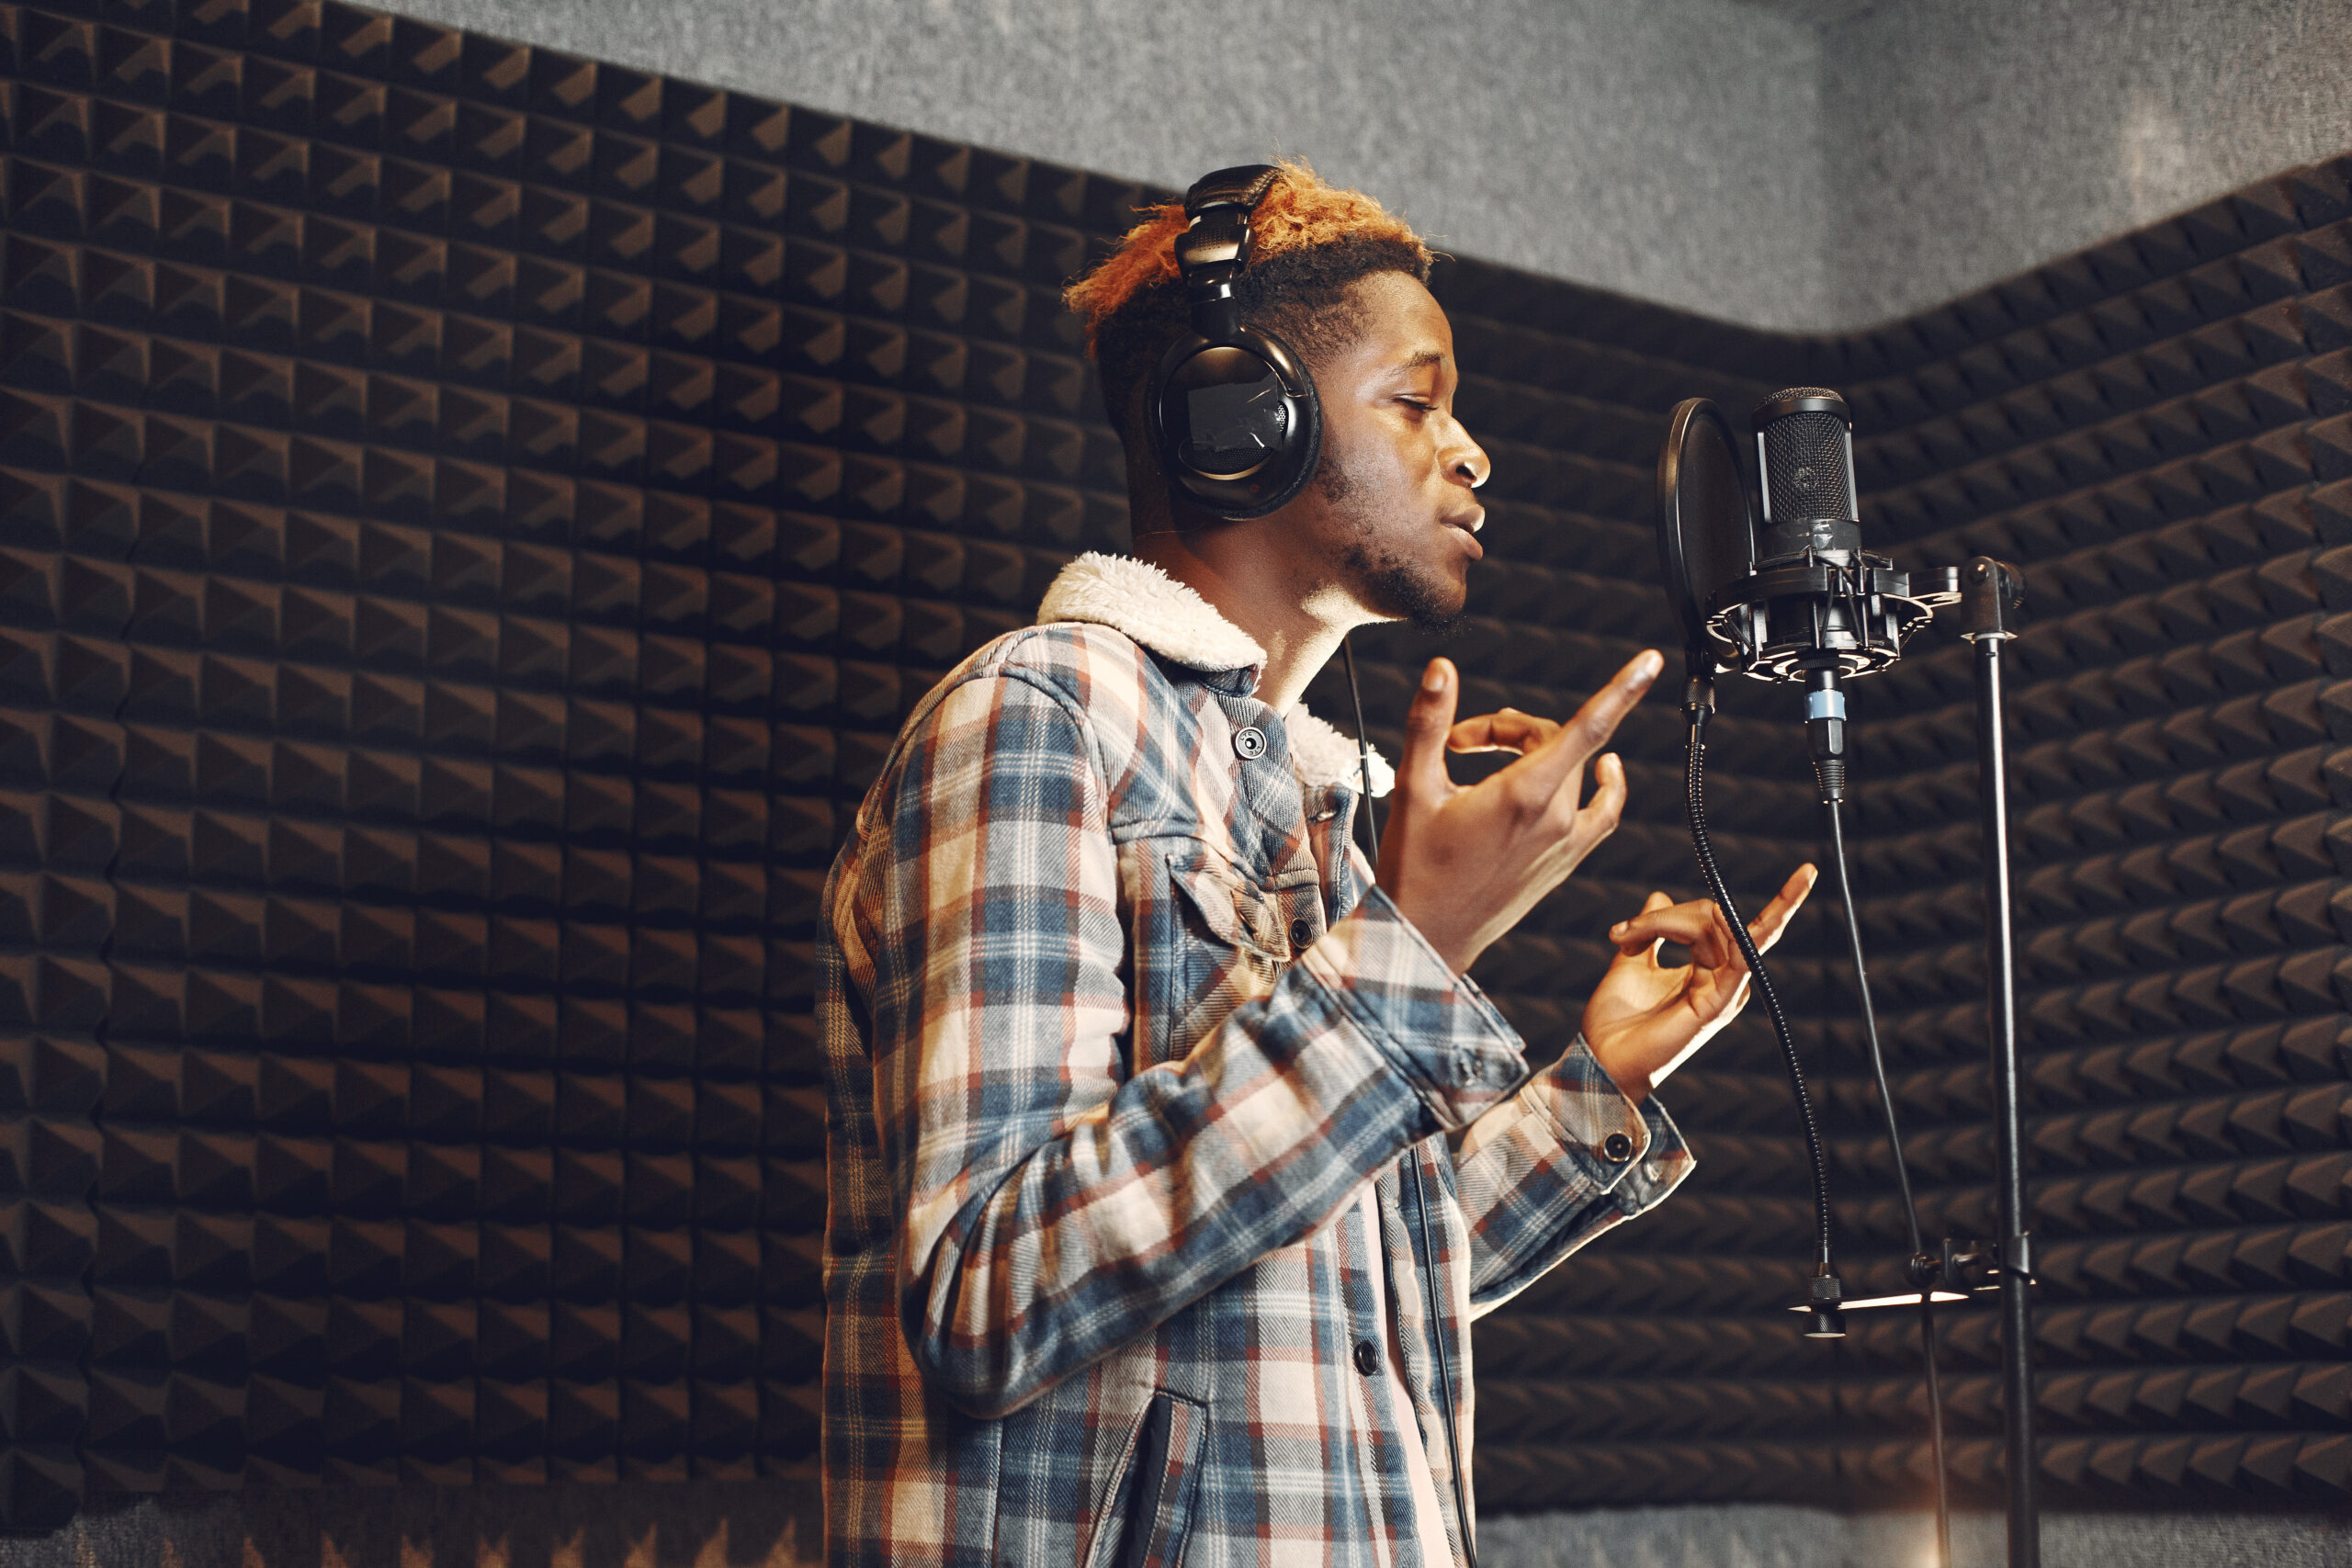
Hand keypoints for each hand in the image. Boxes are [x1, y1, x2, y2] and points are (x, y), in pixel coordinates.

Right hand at [1379, 651, 1660, 974]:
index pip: (1587, 726)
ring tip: (1496, 757)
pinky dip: (1605, 786)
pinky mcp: (1566, 861)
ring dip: (1540, 750)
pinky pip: (1603, 812)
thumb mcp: (1413, 788)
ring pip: (1574, 769)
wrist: (1426, 934)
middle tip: (1460, 743)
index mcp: (1523, 795)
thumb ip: (1430, 722)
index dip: (1622, 688)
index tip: (1650, 661)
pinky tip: (1604, 769)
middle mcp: (1555, 818)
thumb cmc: (1416, 867)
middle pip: (1557, 739)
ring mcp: (1566, 843)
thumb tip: (1442, 671)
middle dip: (1509, 729)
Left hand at [1579, 867, 1816, 1101]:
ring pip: (1719, 928)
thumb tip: (1659, 894)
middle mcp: (1724, 980)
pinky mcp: (1718, 1005)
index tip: (1624, 930)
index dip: (1683, 911)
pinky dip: (1733, 932)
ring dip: (1668, 922)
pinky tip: (1730, 916)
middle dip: (1670, 914)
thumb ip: (1650, 929)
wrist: (1601, 1058)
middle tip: (1621, 934)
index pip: (1720, 920)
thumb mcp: (1631, 961)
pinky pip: (1740, 958)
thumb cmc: (1615, 1020)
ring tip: (1624, 939)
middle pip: (1717, 918)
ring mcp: (1725, 993)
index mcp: (1709, 971)